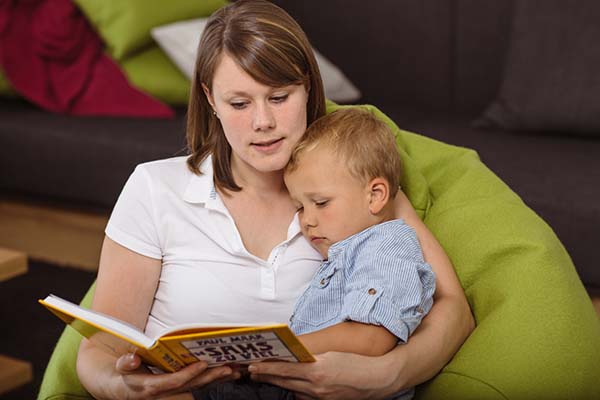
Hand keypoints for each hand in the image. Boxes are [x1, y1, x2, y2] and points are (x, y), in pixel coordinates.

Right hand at [111, 353, 239, 398]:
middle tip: (228, 368)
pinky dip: (216, 380)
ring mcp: (176, 392)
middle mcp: (167, 392)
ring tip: (236, 370)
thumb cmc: (125, 375)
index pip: (174, 382)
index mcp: (153, 387)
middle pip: (193, 386)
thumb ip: (126, 363)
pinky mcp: (183, 389)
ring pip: (201, 387)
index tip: (201, 364)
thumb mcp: (121, 368)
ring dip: (218, 379)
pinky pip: (202, 385)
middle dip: (211, 377)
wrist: (126, 388)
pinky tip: (231, 373)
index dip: (188, 374)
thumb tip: (132, 359)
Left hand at [248, 351, 401, 399]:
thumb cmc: (357, 364)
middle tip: (252, 371)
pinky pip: (304, 397)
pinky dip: (296, 390)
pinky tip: (291, 385)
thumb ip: (311, 359)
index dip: (267, 368)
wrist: (376, 380)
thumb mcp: (331, 355)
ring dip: (278, 383)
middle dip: (266, 376)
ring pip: (292, 390)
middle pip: (284, 382)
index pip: (285, 370)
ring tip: (265, 376)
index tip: (253, 365)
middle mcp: (316, 387)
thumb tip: (295, 359)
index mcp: (317, 371)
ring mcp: (319, 397)